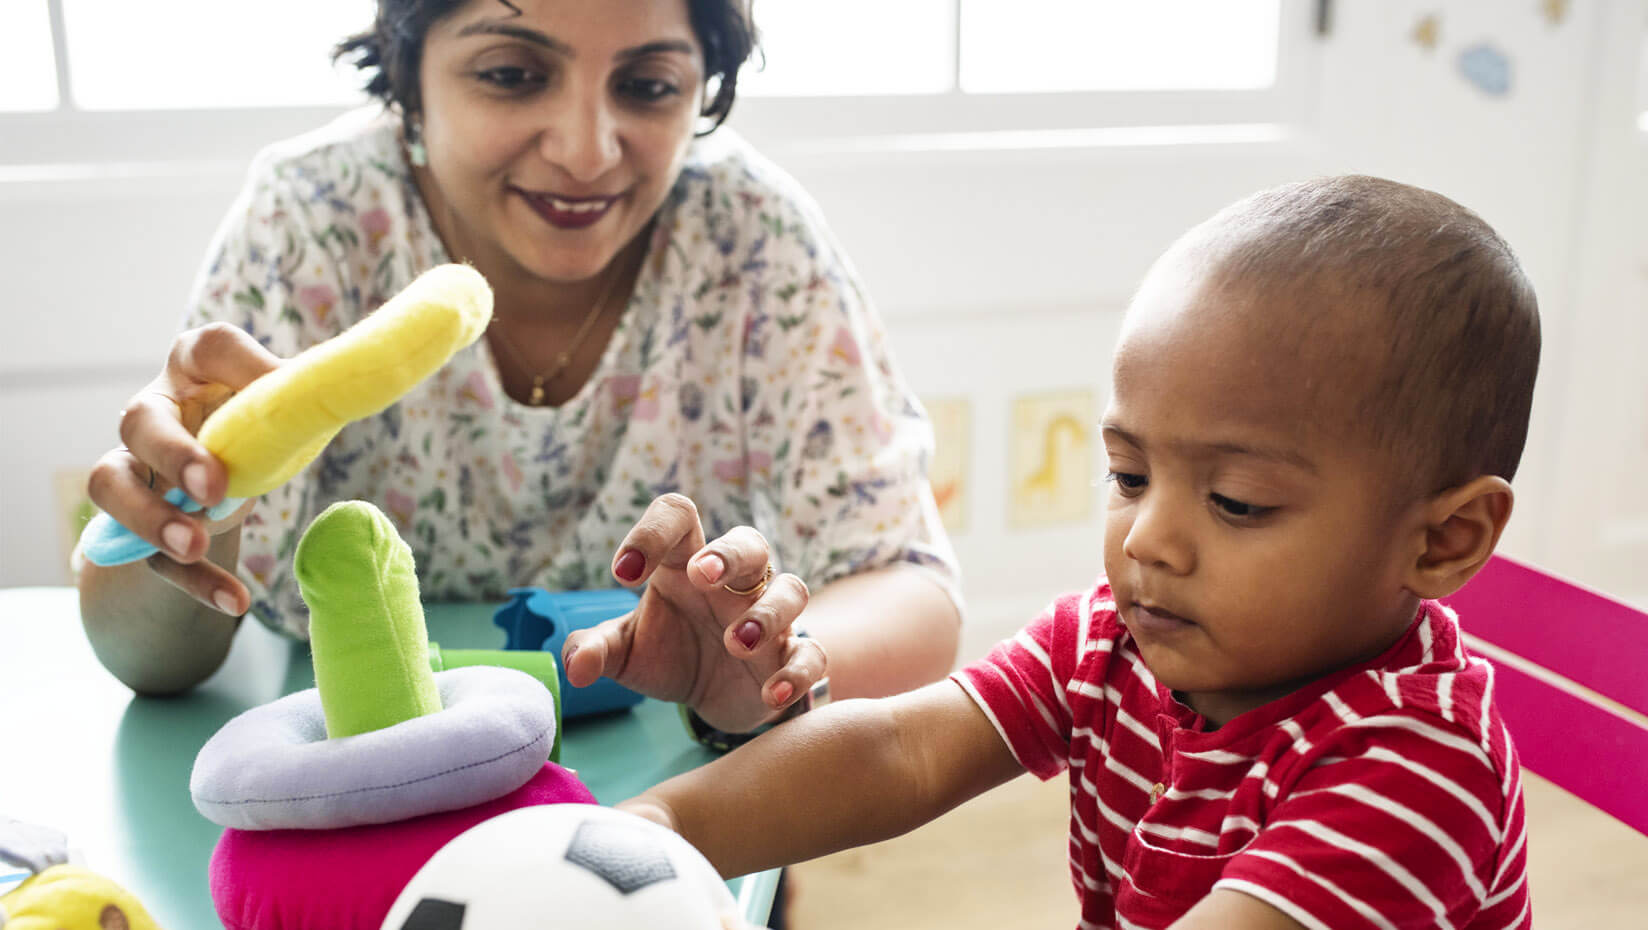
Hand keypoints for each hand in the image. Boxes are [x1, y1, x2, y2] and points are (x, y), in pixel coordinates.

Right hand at [85, 323, 280, 612]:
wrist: (221, 483)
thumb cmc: (257, 429)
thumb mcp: (284, 412)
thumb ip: (301, 401)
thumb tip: (339, 390)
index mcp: (197, 370)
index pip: (206, 348)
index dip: (238, 365)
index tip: (273, 390)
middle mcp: (154, 413)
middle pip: (138, 421)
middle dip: (173, 455)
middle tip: (213, 489)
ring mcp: (136, 469)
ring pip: (111, 486)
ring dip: (149, 517)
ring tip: (192, 544)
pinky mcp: (140, 528)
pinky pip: (152, 556)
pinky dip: (195, 583)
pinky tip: (236, 602)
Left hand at [561, 493, 826, 732]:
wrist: (712, 699)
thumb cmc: (668, 655)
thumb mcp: (624, 652)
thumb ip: (593, 650)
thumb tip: (575, 668)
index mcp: (686, 564)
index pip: (678, 518)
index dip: (651, 533)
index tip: (623, 573)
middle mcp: (733, 583)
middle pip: (748, 541)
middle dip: (728, 555)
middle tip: (700, 576)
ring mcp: (769, 617)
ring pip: (791, 590)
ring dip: (765, 614)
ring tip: (735, 644)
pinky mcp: (790, 658)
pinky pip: (812, 654)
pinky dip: (797, 671)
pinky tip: (770, 694)